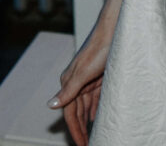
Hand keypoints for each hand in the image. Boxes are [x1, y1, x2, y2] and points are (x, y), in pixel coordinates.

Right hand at [47, 21, 114, 145]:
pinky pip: (96, 100)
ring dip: (88, 123)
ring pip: (86, 108)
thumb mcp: (83, 72)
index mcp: (69, 82)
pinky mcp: (99, 78)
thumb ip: (68, 90)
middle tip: (89, 145)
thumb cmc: (99, 49)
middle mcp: (76, 82)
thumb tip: (50, 105)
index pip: (70, 113)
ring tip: (93, 137)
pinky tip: (98, 119)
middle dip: (81, 130)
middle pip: (77, 112)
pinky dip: (96, 111)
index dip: (75, 131)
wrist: (115, 31)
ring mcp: (88, 81)